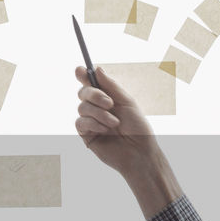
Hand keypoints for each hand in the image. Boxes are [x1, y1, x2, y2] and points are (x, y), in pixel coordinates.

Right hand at [75, 65, 183, 218]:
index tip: (80, 70)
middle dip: (94, 95)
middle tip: (109, 103)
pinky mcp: (86, 135)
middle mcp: (97, 108)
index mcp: (107, 98)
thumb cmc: (138, 127)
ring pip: (82, 107)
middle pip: (83, 92)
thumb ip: (111, 86)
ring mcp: (91, 121)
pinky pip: (81, 122)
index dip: (83, 75)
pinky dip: (94, 124)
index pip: (91, 83)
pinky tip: (105, 130)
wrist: (139, 152)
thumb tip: (96, 69)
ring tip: (115, 123)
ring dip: (99, 113)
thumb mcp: (127, 102)